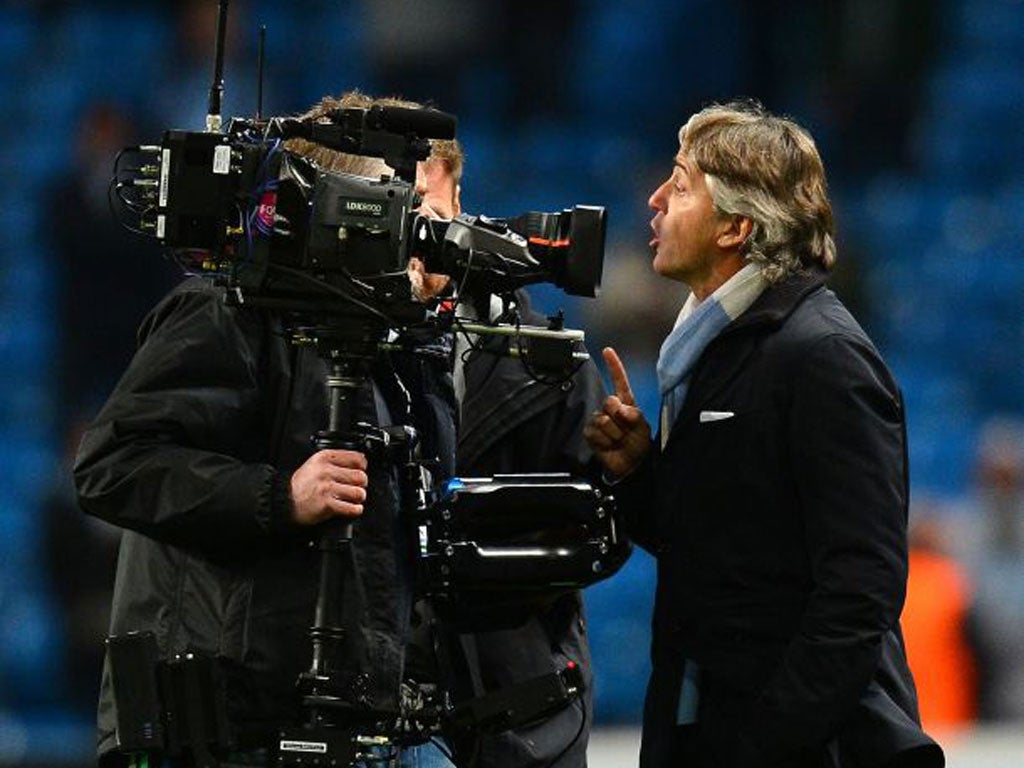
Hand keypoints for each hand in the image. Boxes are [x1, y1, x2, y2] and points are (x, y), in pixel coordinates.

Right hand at [289, 449, 368, 524]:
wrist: (284, 501)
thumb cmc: (301, 484)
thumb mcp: (315, 464)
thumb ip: (335, 461)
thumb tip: (361, 461)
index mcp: (324, 458)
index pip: (357, 459)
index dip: (362, 467)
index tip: (359, 472)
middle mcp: (326, 471)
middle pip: (361, 477)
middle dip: (361, 485)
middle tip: (354, 488)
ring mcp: (326, 488)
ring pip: (359, 493)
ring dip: (358, 498)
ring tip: (351, 499)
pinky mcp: (327, 504)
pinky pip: (352, 508)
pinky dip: (354, 510)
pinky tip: (349, 508)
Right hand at [584, 348, 651, 478]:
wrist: (631, 465)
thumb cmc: (638, 443)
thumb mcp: (642, 427)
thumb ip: (633, 414)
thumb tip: (618, 408)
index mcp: (625, 403)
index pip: (619, 381)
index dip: (613, 366)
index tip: (607, 351)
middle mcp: (610, 409)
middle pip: (609, 402)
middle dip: (619, 418)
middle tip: (626, 431)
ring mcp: (598, 420)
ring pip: (603, 420)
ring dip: (615, 434)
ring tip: (619, 440)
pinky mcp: (590, 433)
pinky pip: (595, 433)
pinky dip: (605, 441)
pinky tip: (609, 445)